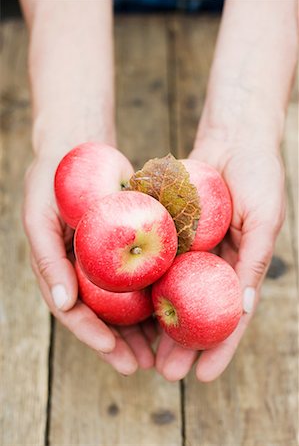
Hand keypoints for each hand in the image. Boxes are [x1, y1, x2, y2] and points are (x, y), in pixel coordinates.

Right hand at [23, 154, 155, 374]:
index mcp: (59, 271)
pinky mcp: (130, 242)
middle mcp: (84, 270)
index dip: (91, 335)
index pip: (74, 313)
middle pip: (103, 315)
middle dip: (120, 343)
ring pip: (126, 300)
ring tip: (161, 351)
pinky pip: (145, 272)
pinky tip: (173, 307)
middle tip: (142, 365)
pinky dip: (156, 291)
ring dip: (141, 327)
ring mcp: (107, 259)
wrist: (79, 146)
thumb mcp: (39, 218)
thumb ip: (47, 260)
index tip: (113, 353)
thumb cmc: (52, 182)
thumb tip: (63, 304)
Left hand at [156, 142, 284, 381]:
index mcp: (239, 266)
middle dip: (182, 344)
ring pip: (171, 292)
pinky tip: (130, 305)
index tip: (204, 377)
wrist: (232, 136)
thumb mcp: (264, 218)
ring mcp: (189, 248)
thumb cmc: (258, 175)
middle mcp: (211, 263)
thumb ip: (254, 261)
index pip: (230, 316)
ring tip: (144, 352)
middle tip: (164, 373)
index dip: (220, 348)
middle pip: (195, 311)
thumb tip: (243, 307)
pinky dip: (145, 282)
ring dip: (159, 322)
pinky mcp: (170, 231)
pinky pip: (156, 259)